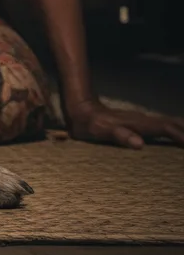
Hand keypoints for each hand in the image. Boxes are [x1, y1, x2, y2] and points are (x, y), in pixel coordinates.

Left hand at [66, 100, 183, 148]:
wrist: (81, 109)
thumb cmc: (89, 124)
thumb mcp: (101, 131)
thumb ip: (119, 136)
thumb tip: (140, 144)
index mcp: (139, 124)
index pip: (167, 128)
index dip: (182, 135)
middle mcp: (144, 120)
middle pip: (173, 124)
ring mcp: (142, 121)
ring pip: (169, 124)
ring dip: (183, 129)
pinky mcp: (138, 124)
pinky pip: (162, 127)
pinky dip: (175, 130)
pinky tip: (177, 135)